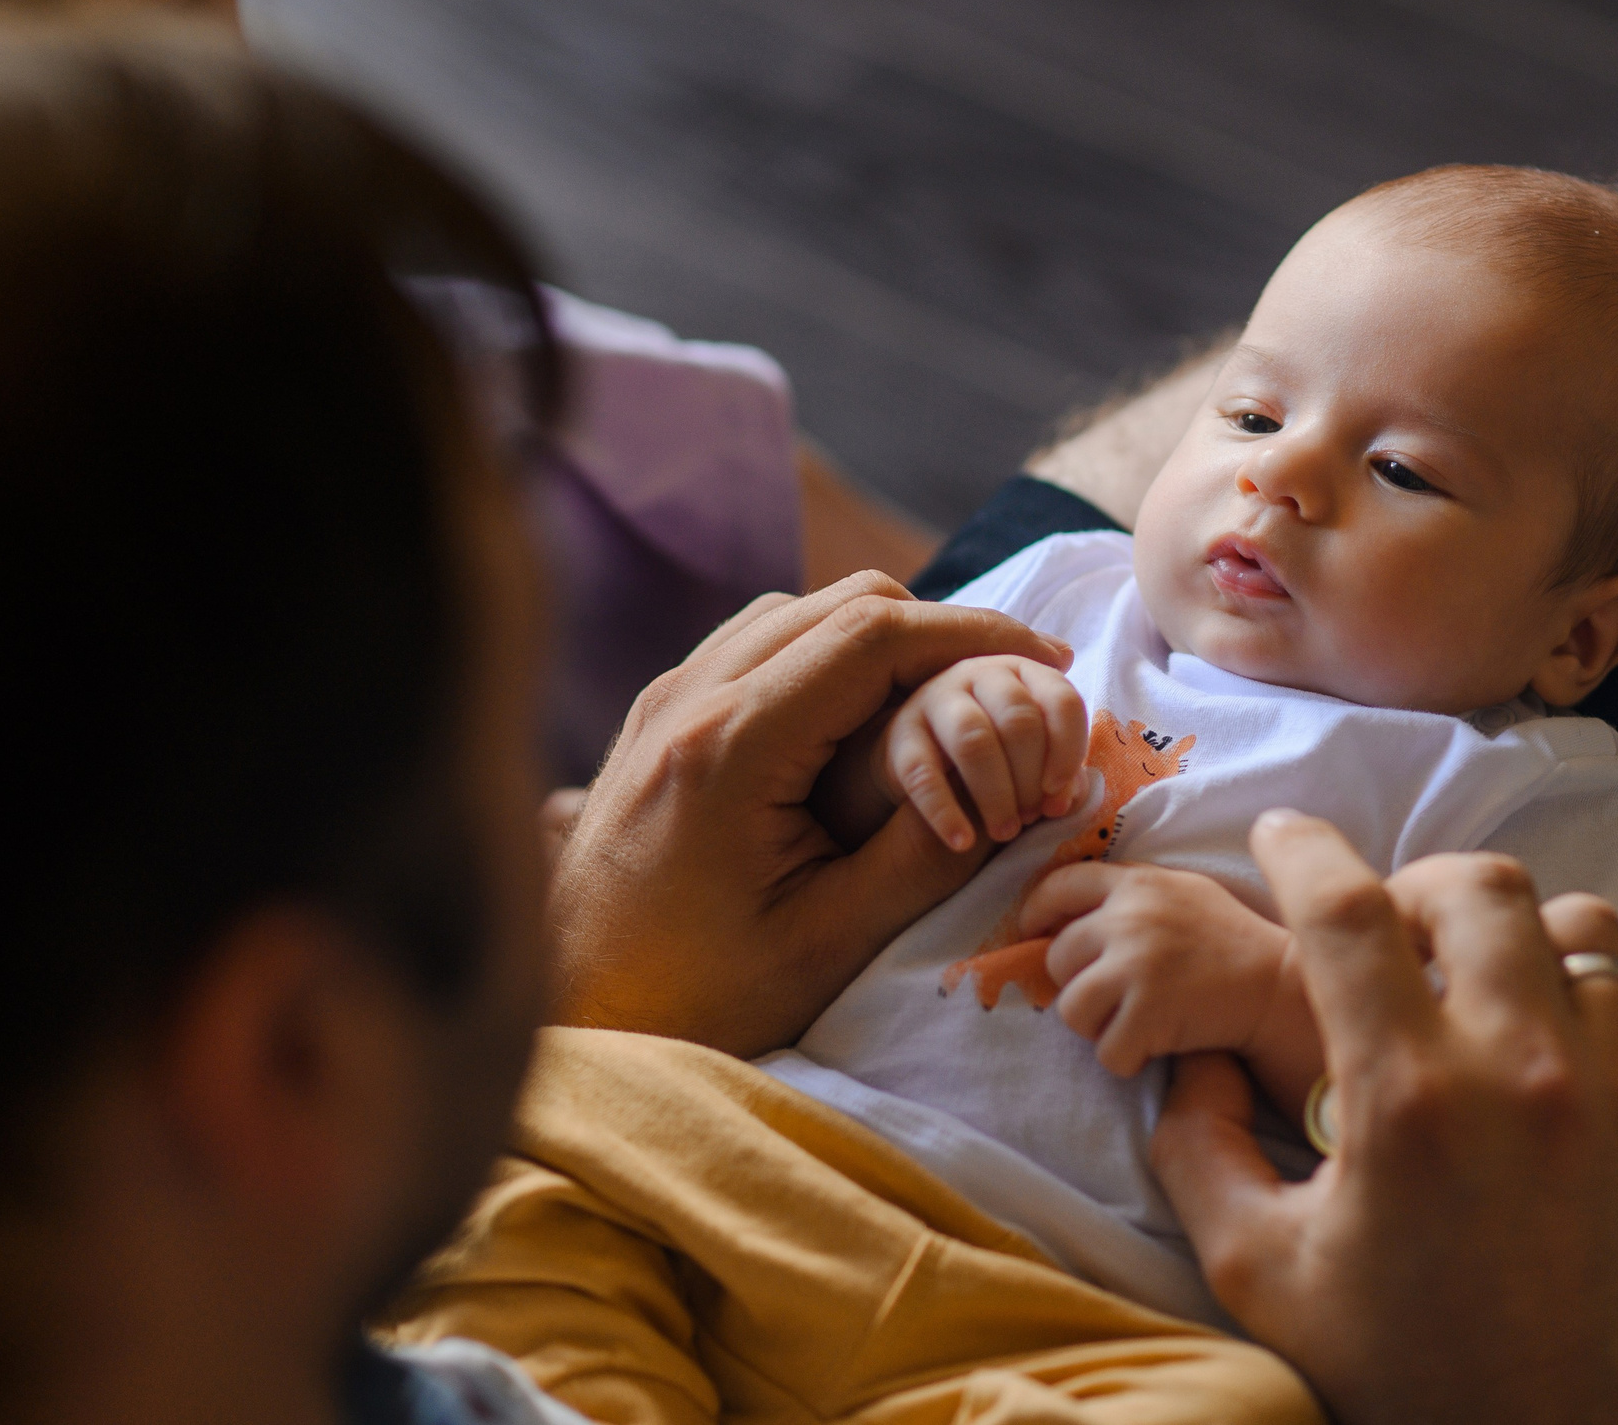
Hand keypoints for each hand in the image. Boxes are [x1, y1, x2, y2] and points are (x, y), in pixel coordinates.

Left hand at [547, 572, 1073, 1056]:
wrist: (569, 1015)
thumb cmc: (697, 998)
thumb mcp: (831, 942)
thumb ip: (924, 856)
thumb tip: (1014, 788)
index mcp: (731, 745)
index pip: (874, 633)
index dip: (975, 633)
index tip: (1049, 661)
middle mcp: (687, 698)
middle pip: (840, 602)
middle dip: (942, 626)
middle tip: (1021, 671)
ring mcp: (664, 702)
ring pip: (797, 614)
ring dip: (884, 635)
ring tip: (959, 685)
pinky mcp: (657, 722)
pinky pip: (757, 647)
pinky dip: (830, 655)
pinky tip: (873, 709)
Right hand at [876, 655, 1087, 851]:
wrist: (921, 756)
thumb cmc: (994, 753)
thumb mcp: (1031, 752)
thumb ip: (1060, 767)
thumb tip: (1075, 794)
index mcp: (1023, 670)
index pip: (1061, 699)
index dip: (1069, 751)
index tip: (1060, 794)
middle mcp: (979, 673)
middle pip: (1019, 721)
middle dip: (1032, 779)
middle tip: (1031, 818)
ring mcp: (935, 698)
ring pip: (975, 742)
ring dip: (996, 795)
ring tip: (1005, 832)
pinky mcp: (899, 734)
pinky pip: (923, 774)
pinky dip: (945, 813)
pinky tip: (961, 841)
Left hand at [1020, 863, 1309, 1093]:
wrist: (1278, 986)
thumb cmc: (1231, 941)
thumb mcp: (1182, 893)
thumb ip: (1130, 896)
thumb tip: (1063, 916)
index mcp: (1137, 883)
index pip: (1060, 885)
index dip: (1036, 911)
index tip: (1031, 932)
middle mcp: (1129, 918)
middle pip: (1058, 958)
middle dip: (1079, 983)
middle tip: (1117, 997)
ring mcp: (1136, 965)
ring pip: (1071, 1010)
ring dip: (1098, 1025)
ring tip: (1137, 1021)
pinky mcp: (1146, 1013)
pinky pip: (1106, 1051)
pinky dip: (1127, 1058)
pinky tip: (1157, 1044)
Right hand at [1150, 812, 1617, 1424]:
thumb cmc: (1405, 1380)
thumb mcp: (1260, 1274)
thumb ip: (1200, 1150)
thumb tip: (1192, 1063)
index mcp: (1409, 1098)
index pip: (1344, 908)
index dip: (1300, 850)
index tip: (1283, 836)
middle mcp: (1527, 1075)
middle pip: (1479, 887)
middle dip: (1416, 883)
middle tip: (1386, 926)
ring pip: (1584, 932)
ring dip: (1515, 941)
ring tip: (1478, 992)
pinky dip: (1578, 1034)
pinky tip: (1540, 1102)